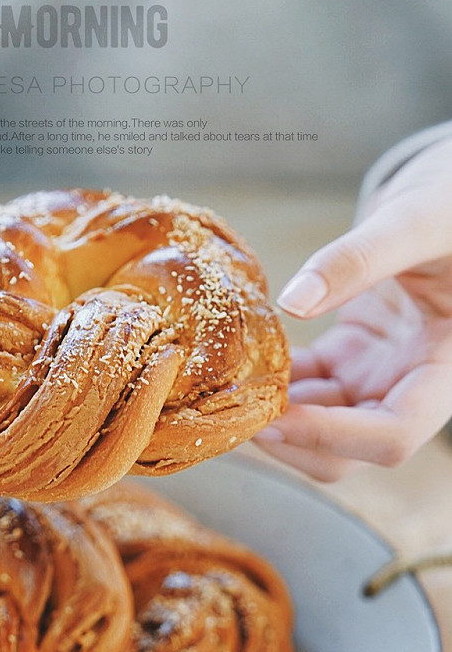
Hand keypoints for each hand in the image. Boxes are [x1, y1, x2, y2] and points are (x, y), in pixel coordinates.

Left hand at [254, 134, 451, 480]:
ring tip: (223, 384)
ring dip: (272, 415)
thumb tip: (292, 302)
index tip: (272, 418)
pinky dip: (272, 383)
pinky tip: (238, 361)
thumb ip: (360, 258)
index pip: (393, 435)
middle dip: (290, 439)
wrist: (451, 200)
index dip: (331, 436)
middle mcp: (411, 387)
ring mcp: (377, 377)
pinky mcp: (350, 361)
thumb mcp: (416, 220)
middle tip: (231, 409)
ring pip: (318, 428)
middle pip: (347, 451)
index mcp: (447, 370)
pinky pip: (305, 389)